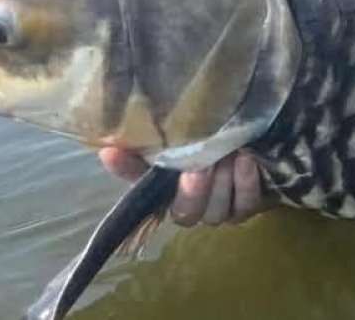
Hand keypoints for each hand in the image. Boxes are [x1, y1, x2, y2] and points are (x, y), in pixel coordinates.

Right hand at [98, 148, 264, 226]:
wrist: (247, 141)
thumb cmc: (203, 145)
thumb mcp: (171, 145)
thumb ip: (140, 154)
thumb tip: (106, 152)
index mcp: (167, 196)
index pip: (148, 201)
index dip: (150, 187)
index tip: (157, 168)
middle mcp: (194, 209)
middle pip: (189, 213)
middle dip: (194, 192)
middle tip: (201, 167)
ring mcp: (222, 210)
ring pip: (217, 211)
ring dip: (222, 185)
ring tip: (228, 157)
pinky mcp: (248, 206)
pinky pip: (246, 204)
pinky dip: (246, 185)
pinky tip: (246, 162)